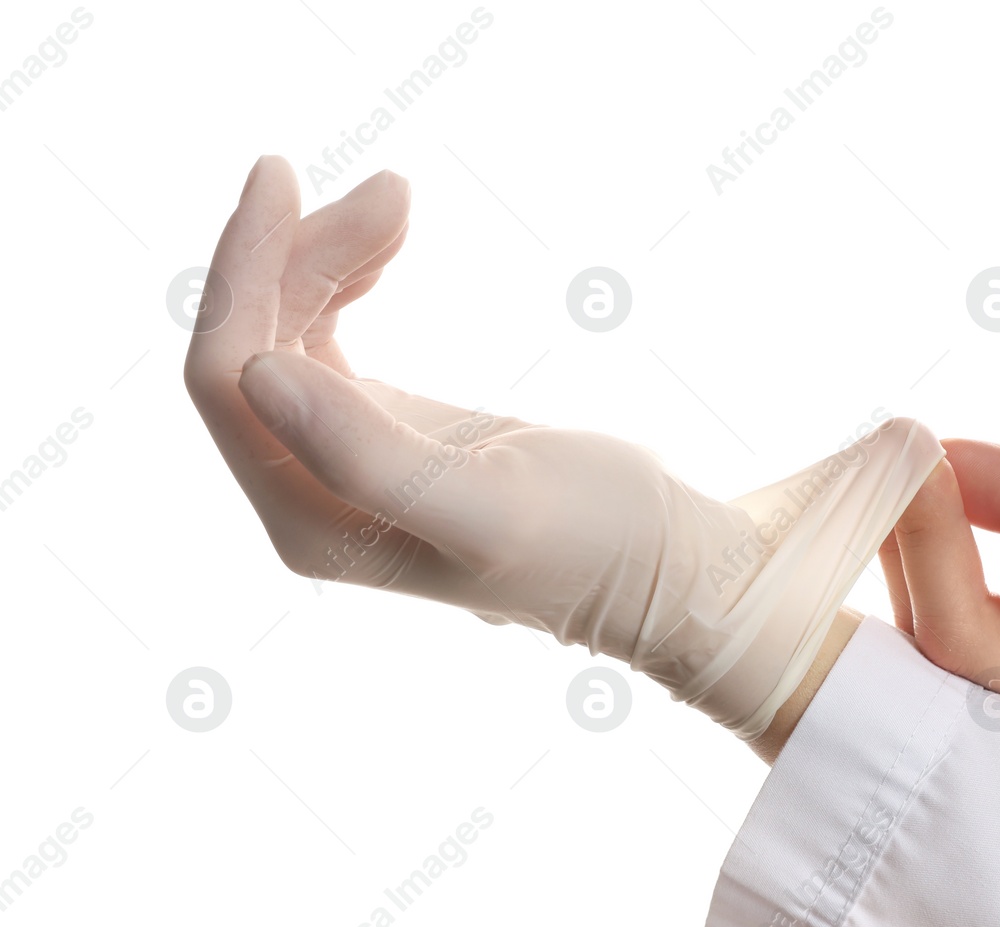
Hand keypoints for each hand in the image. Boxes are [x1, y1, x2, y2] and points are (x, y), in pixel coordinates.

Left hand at [186, 158, 940, 739]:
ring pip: (283, 327)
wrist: (654, 559)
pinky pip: (319, 332)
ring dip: (327, 253)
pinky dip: (345, 275)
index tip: (285, 176)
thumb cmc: (592, 541)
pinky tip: (388, 244)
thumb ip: (369, 456)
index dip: (243, 273)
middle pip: (251, 341)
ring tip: (402, 200)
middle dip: (300, 252)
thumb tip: (257, 371)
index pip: (227, 380)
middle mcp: (303, 493)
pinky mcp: (374, 426)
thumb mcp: (489, 503)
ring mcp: (333, 458)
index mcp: (310, 521)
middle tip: (396, 191)